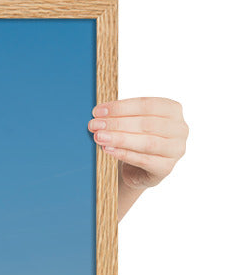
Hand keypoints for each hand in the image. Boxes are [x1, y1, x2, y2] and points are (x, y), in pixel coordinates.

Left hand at [88, 97, 187, 219]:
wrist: (137, 170)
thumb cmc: (134, 141)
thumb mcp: (130, 124)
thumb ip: (120, 117)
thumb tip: (98, 115)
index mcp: (172, 110)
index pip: (147, 104)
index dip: (121, 107)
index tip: (98, 111)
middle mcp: (179, 129)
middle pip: (146, 124)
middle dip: (117, 123)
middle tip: (94, 125)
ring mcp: (176, 149)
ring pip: (147, 142)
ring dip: (120, 139)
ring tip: (99, 137)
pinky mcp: (166, 168)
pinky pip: (144, 160)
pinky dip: (124, 154)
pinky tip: (108, 150)